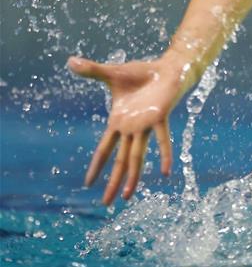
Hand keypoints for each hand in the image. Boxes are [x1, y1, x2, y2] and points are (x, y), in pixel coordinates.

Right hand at [67, 55, 186, 204]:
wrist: (166, 68)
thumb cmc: (141, 74)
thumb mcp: (112, 73)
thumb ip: (92, 71)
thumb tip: (70, 61)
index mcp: (119, 122)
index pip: (105, 148)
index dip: (96, 165)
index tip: (88, 184)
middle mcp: (132, 128)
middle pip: (120, 160)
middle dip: (113, 182)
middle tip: (107, 204)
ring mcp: (146, 125)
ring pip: (137, 156)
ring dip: (133, 176)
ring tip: (127, 197)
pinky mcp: (160, 117)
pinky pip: (162, 139)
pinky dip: (164, 154)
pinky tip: (166, 172)